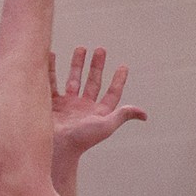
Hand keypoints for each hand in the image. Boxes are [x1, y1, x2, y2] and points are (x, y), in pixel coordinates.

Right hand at [50, 46, 145, 162]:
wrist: (57, 147)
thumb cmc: (83, 139)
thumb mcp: (106, 125)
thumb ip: (123, 115)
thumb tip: (144, 114)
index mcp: (98, 112)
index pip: (112, 94)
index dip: (118, 81)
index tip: (123, 66)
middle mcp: (83, 108)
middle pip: (93, 82)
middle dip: (96, 66)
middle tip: (100, 49)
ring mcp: (67, 105)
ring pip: (73, 80)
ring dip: (77, 65)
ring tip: (80, 48)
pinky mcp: (51, 104)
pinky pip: (52, 83)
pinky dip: (52, 69)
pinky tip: (53, 56)